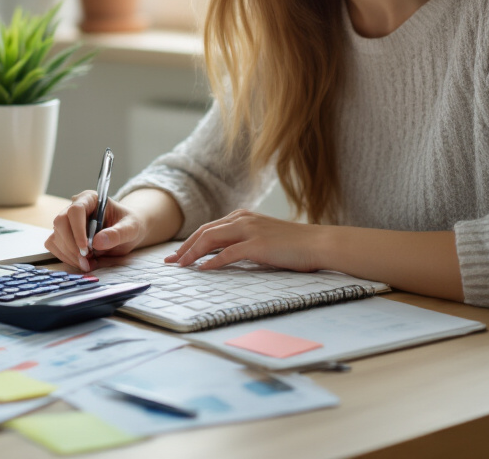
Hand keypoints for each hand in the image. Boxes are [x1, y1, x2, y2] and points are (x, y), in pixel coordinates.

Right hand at [45, 191, 148, 272]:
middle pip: (60, 222)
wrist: (126, 232)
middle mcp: (74, 207)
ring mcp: (67, 222)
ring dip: (69, 254)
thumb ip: (118, 234)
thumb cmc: (129, 225)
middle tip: (86, 261)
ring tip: (88, 263)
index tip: (86, 248)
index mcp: (90, 199)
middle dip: (71, 245)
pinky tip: (81, 262)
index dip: (77, 229)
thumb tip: (97, 242)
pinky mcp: (63, 235)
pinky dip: (65, 257)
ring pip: (56, 236)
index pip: (75, 210)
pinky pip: (54, 245)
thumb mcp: (131, 228)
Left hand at [165, 209, 326, 271]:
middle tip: (170, 262)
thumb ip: (244, 242)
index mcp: (242, 217)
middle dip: (184, 247)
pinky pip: (228, 253)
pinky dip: (212, 261)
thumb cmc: (294, 245)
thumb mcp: (264, 238)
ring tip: (181, 266)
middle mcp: (242, 219)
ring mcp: (249, 230)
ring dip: (192, 253)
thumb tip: (224, 256)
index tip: (177, 255)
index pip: (209, 228)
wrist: (318, 243)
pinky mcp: (257, 244)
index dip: (190, 241)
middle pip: (204, 232)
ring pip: (211, 239)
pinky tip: (202, 270)